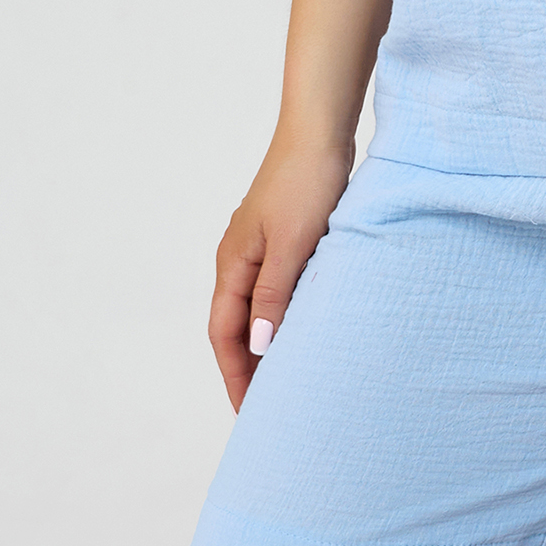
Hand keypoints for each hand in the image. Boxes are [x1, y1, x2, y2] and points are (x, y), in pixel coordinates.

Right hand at [209, 133, 354, 410]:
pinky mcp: (282, 236)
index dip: (235, 375)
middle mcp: (239, 258)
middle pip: (234, 326)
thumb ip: (273, 295)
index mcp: (233, 264)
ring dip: (265, 343)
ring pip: (256, 308)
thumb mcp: (291, 244)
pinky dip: (282, 316)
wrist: (321, 131)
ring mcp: (259, 246)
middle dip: (246, 368)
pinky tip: (303, 327)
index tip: (249, 414)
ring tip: (285, 379)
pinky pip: (275, 289)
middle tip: (267, 409)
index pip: (224, 334)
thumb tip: (258, 347)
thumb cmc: (306, 183)